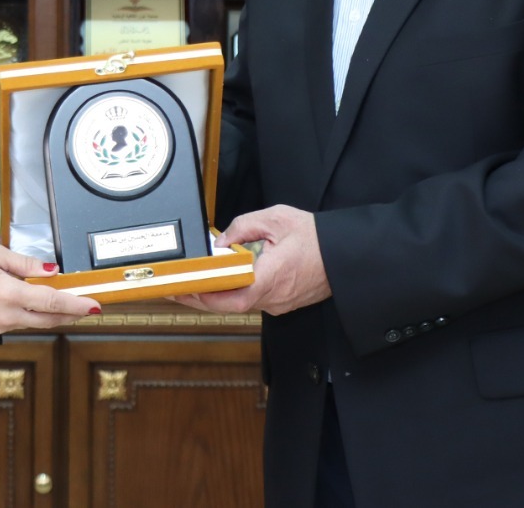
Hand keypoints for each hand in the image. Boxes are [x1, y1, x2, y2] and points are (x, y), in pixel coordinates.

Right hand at [0, 244, 99, 332]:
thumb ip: (25, 263)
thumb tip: (52, 270)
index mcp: (8, 295)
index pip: (51, 301)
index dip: (76, 304)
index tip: (95, 305)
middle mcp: (6, 315)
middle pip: (50, 318)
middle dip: (73, 313)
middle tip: (91, 306)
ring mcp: (0, 325)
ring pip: (38, 322)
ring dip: (56, 314)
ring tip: (72, 303)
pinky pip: (24, 322)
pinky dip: (38, 314)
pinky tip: (44, 305)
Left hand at [173, 205, 330, 315]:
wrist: (345, 254)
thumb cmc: (316, 237)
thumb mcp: (275, 218)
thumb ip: (242, 226)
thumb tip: (221, 241)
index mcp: (271, 277)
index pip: (230, 297)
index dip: (203, 296)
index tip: (183, 289)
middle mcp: (274, 297)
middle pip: (230, 305)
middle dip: (201, 298)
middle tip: (178, 289)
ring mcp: (280, 303)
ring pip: (241, 304)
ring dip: (218, 296)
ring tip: (195, 284)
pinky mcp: (284, 302)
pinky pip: (254, 300)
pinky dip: (236, 293)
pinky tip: (224, 283)